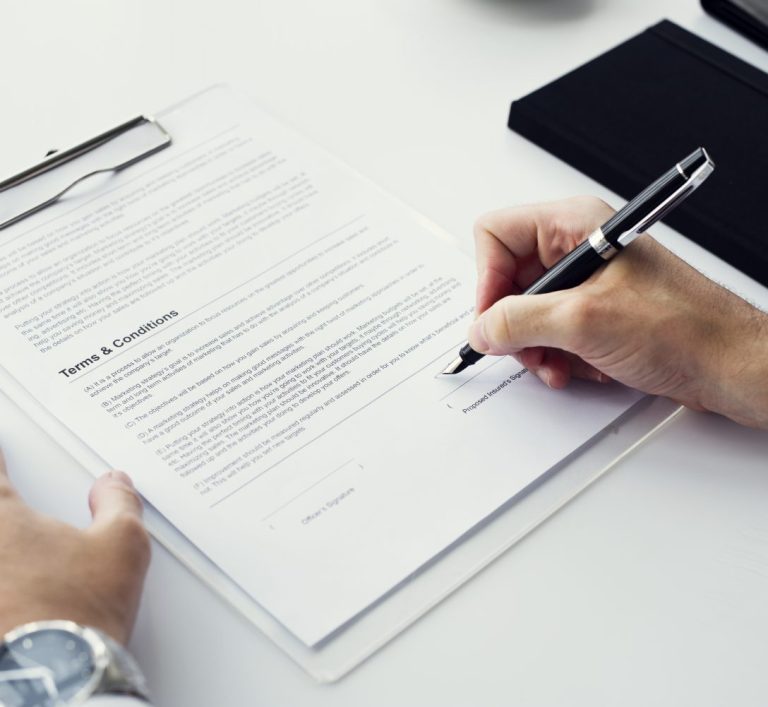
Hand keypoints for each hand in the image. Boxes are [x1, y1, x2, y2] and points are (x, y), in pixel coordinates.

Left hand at [0, 453, 149, 643]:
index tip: (1, 445)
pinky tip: (9, 588)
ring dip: (3, 547)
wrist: (53, 682)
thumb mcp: (122, 546)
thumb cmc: (78, 613)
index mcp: (2, 518)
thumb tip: (114, 484)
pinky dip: (1, 586)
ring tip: (14, 548)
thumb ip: (118, 504)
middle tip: (6, 506)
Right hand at [469, 196, 767, 428]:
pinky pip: (551, 330)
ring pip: (526, 310)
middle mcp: (577, 248)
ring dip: (535, 345)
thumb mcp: (583, 322)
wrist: (728, 365)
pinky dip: (556, 354)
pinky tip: (577, 367)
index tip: (493, 318)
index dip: (487, 280)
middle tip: (527, 348)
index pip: (497, 235)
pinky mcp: (594, 311)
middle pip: (508, 278)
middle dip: (514, 322)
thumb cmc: (683, 327)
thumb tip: (481, 328)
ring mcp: (586, 282)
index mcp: (574, 226)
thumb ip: (517, 322)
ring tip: (556, 364)